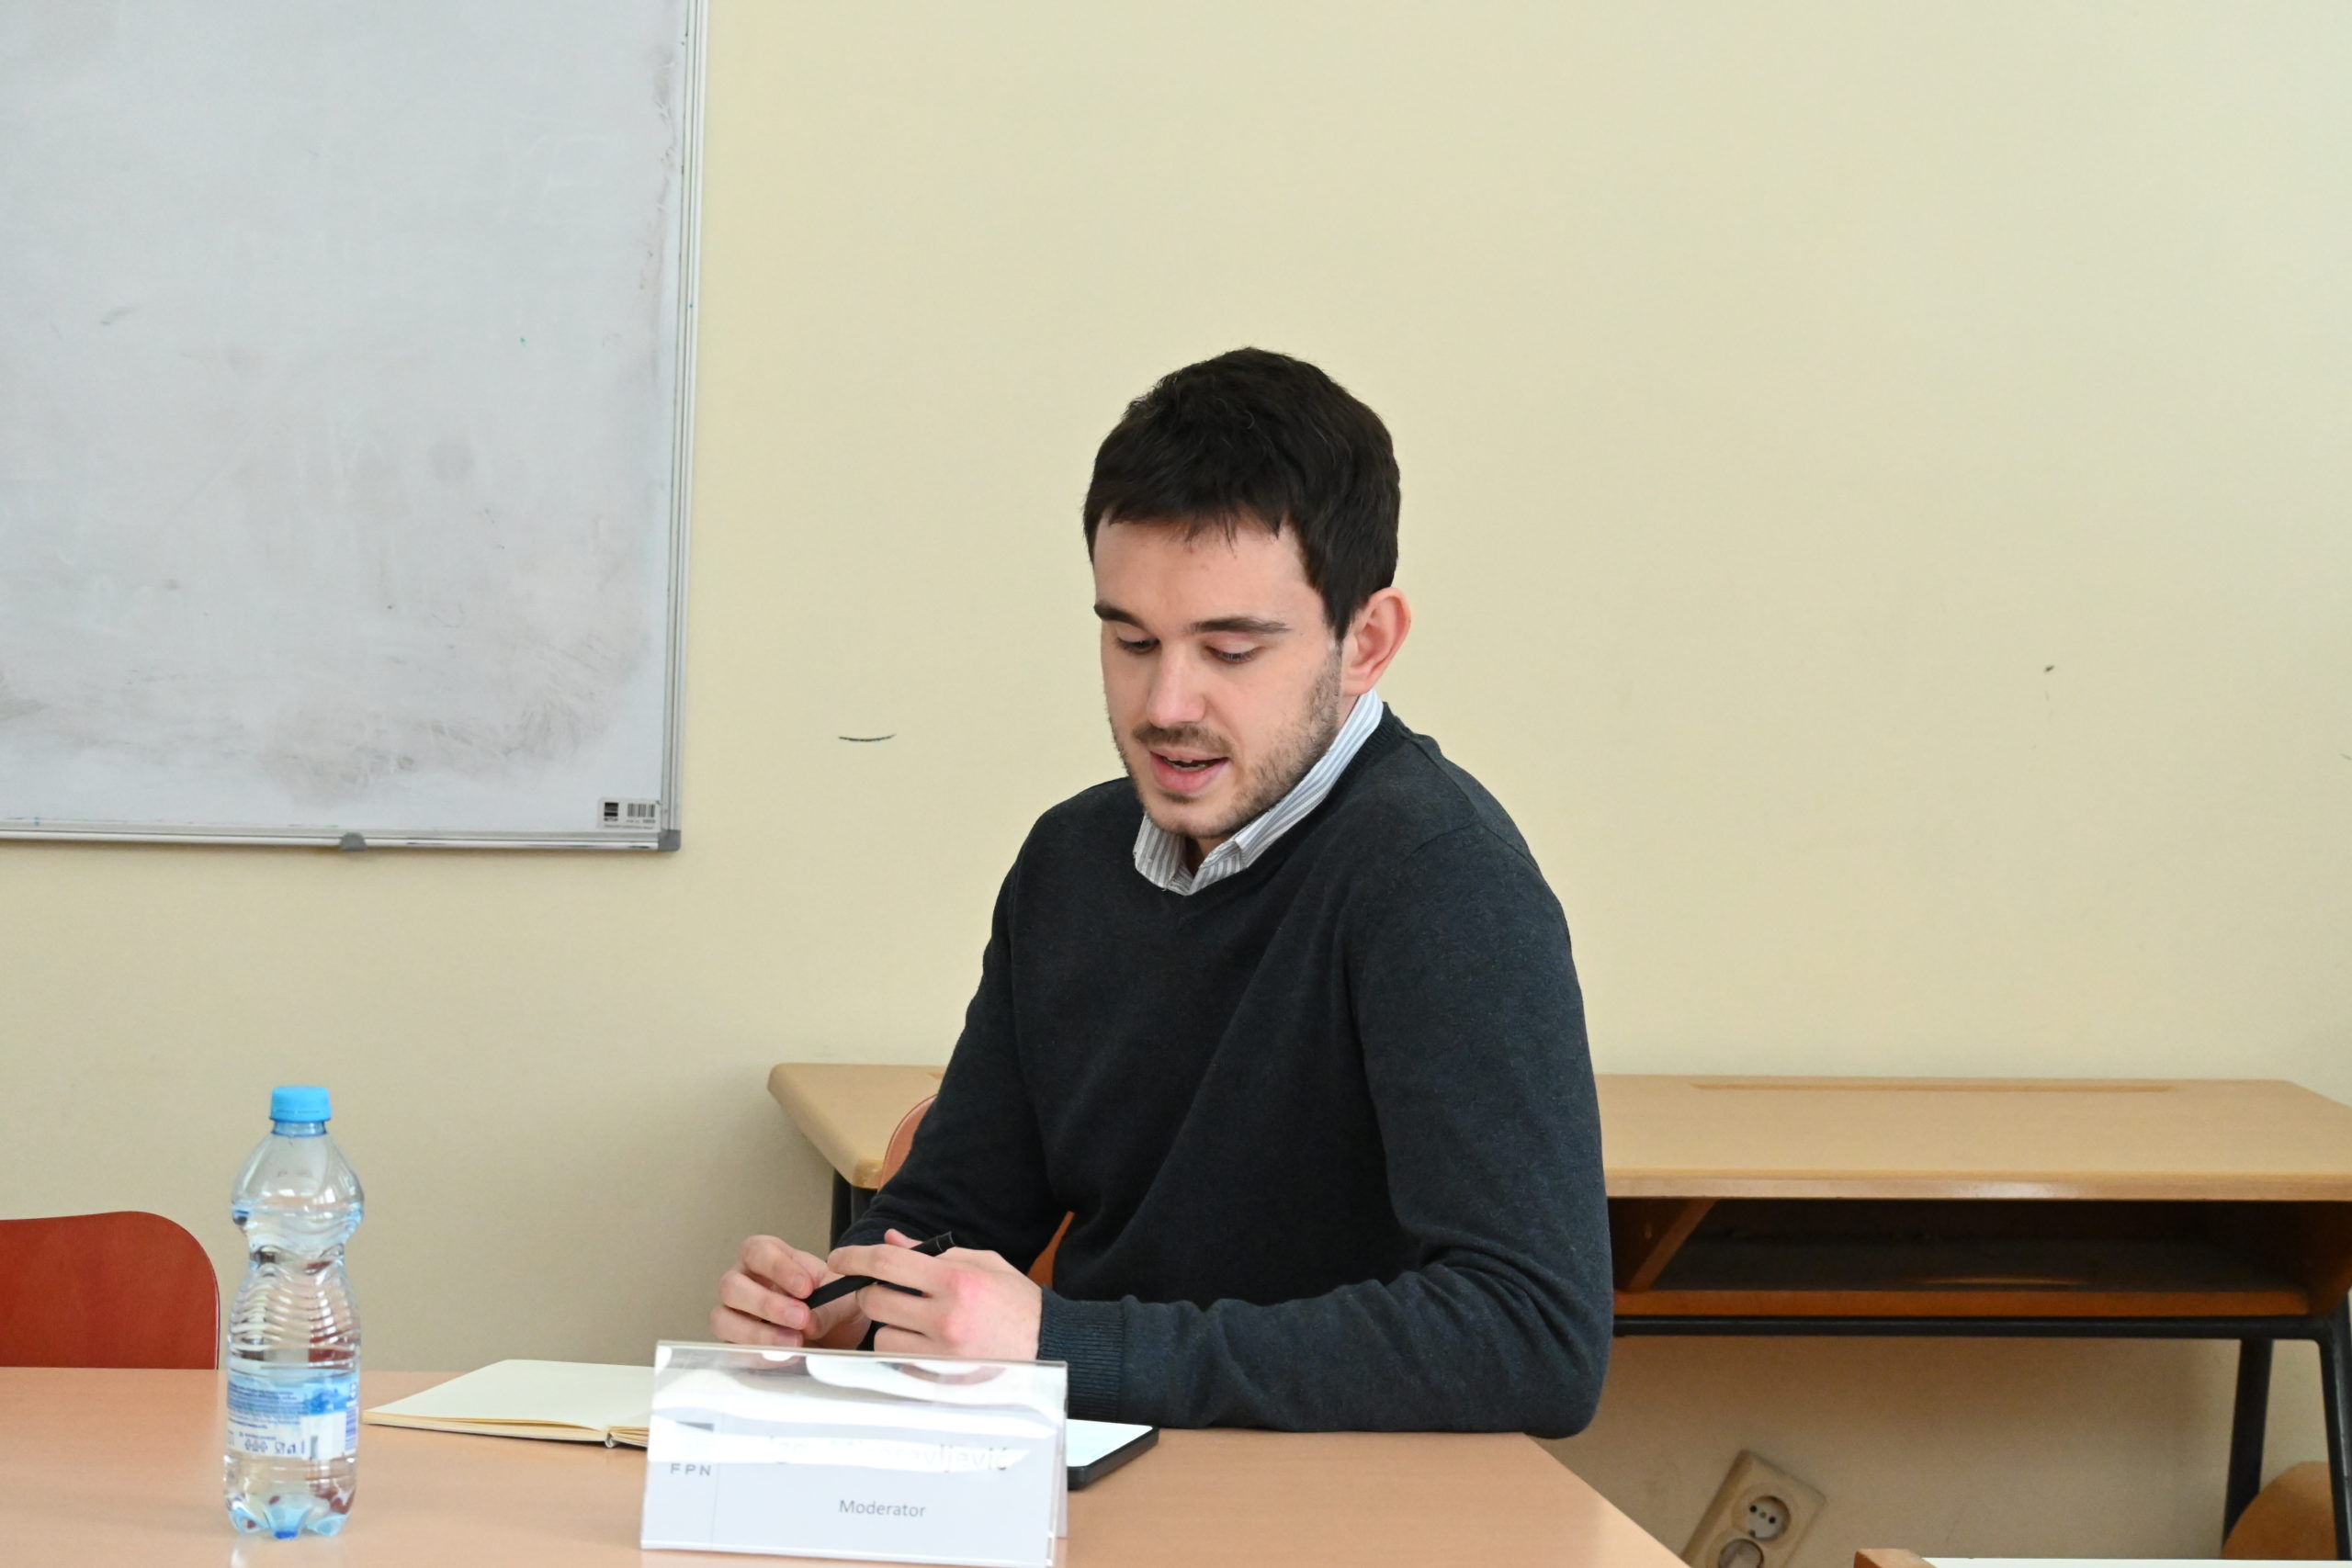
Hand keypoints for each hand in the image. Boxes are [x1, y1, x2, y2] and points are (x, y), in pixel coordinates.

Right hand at [711, 1234, 867, 1348]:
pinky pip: (733, 1350)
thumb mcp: (840, 1296)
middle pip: (731, 1286)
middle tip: (801, 1318)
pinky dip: (760, 1355)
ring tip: (795, 1343)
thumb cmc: (831, 1301)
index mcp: (766, 1257)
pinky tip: (786, 1357)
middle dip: (767, 1304)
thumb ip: (828, 1306)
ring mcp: (734, 1314)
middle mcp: (742, 1281)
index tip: (807, 1288)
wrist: (836, 1331)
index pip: (757, 1251)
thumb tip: (809, 1324)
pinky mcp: (734, 1343)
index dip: (778, 1268)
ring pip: (723, 1320)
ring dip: (759, 1333)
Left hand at [827, 1228, 1041, 1359]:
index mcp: (956, 1282)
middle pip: (875, 1300)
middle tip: (890, 1292)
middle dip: (873, 1291)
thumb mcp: (984, 1263)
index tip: (839, 1258)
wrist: (1050, 1346)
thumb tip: (892, 1239)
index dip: (855, 1256)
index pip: (887, 1263)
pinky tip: (927, 1344)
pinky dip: (904, 1352)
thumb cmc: (1017, 1303)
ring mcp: (941, 1355)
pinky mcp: (940, 1382)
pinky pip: (899, 1363)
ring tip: (915, 1322)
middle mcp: (945, 1319)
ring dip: (889, 1325)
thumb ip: (935, 1252)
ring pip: (881, 1336)